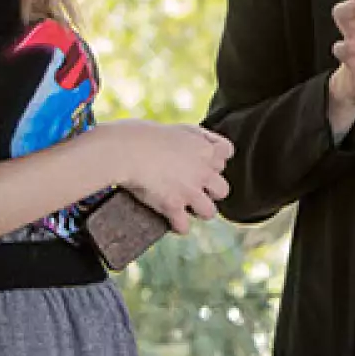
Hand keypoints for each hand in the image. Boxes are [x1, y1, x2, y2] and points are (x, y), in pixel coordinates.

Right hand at [102, 120, 232, 234]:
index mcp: (205, 149)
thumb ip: (196, 138)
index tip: (203, 161)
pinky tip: (173, 221)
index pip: (227, 152)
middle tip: (194, 188)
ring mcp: (190, 190)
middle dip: (211, 190)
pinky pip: (184, 226)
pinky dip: (178, 226)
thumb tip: (202, 145)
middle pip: (223, 189)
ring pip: (209, 212)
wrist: (127, 150)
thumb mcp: (179, 129)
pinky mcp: (173, 206)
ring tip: (188, 208)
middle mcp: (203, 171)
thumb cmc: (146, 135)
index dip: (216, 158)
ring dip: (198, 211)